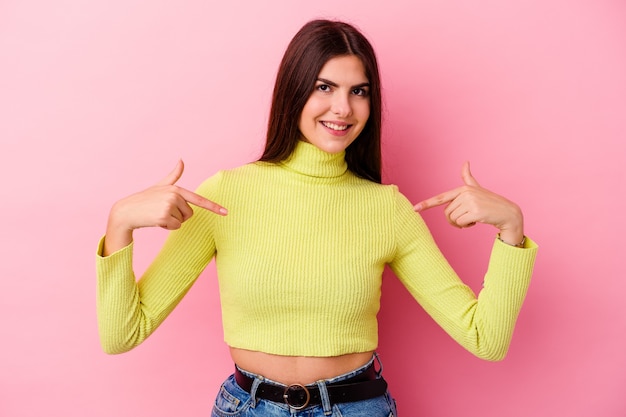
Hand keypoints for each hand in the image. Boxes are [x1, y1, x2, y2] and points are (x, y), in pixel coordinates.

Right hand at [103, 160, 226, 254]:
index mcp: (177, 189)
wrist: (127, 211)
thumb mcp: (161, 186)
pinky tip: (155, 220)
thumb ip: (174, 176)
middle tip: (162, 211)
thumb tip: (181, 160)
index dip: (214, 207)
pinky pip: (175, 227)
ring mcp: (170, 205)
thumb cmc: (145, 199)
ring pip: (182, 221)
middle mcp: (175, 195)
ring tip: (158, 214)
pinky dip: (167, 227)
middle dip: (178, 216)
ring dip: (171, 222)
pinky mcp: (164, 215)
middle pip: (190, 214)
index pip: (198, 199)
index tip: (226, 212)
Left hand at [413, 162, 522, 242]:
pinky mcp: (475, 211)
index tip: (414, 209)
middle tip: (466, 219)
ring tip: (473, 219)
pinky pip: (460, 223)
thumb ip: (468, 178)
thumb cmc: (490, 202)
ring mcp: (470, 202)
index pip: (441, 198)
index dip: (426, 204)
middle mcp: (465, 193)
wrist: (508, 213)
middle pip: (447, 214)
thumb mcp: (477, 189)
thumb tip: (465, 161)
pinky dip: (466, 227)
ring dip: (461, 224)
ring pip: (453, 219)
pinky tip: (475, 222)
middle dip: (454, 220)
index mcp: (463, 189)